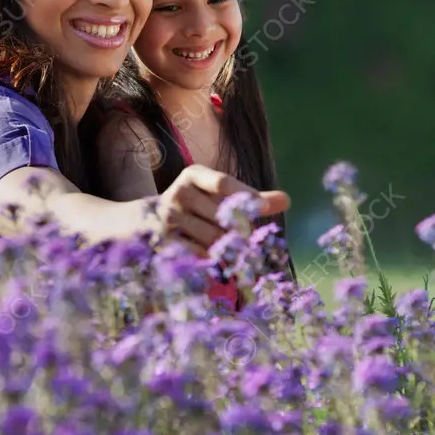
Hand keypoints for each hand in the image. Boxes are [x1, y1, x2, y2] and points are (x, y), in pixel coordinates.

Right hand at [155, 164, 289, 251]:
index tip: (263, 207)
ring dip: (227, 247)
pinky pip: (198, 253)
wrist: (147, 222)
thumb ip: (250, 199)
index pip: (223, 183)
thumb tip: (287, 200)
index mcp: (194, 175)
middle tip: (248, 240)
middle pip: (222, 214)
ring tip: (232, 250)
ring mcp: (168, 217)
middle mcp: (179, 192)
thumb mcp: (218, 197)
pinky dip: (211, 258)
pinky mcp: (163, 240)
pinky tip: (214, 258)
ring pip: (212, 237)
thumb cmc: (195, 207)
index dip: (245, 195)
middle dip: (239, 230)